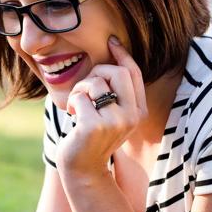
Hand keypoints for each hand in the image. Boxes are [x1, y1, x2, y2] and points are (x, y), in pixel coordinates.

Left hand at [58, 36, 148, 175]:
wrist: (83, 170)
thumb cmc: (93, 138)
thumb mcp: (111, 114)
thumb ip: (116, 91)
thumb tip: (113, 50)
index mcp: (139, 111)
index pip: (133, 73)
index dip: (122, 54)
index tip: (111, 41)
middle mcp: (131, 116)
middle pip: (117, 72)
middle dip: (96, 73)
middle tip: (86, 89)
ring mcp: (115, 122)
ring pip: (96, 82)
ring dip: (80, 89)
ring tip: (78, 105)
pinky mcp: (94, 126)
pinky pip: (80, 97)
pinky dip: (72, 103)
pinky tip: (73, 117)